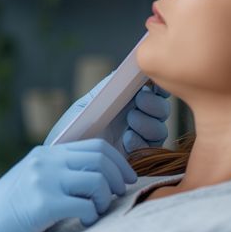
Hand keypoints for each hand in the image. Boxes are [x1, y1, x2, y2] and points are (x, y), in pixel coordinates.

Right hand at [0, 139, 135, 231]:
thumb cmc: (8, 212)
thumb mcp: (33, 181)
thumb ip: (59, 173)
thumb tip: (97, 177)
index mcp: (46, 154)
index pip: (95, 146)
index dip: (118, 162)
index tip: (126, 179)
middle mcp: (46, 162)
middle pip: (100, 160)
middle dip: (118, 178)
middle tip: (118, 195)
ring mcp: (43, 181)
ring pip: (97, 181)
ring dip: (104, 199)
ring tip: (96, 211)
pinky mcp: (42, 205)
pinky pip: (84, 206)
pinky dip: (92, 215)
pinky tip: (85, 222)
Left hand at [45, 73, 171, 153]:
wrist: (68, 155)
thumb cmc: (73, 128)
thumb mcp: (86, 105)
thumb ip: (106, 89)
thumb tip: (125, 73)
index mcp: (127, 101)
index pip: (153, 91)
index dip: (159, 85)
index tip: (155, 82)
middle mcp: (139, 118)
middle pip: (162, 109)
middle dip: (154, 103)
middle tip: (139, 101)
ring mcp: (140, 139)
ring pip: (161, 130)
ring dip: (148, 123)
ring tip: (130, 122)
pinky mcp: (138, 158)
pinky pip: (152, 149)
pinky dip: (141, 142)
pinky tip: (127, 141)